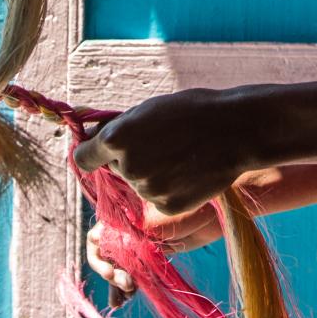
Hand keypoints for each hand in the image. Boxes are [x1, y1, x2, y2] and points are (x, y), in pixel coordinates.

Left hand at [71, 86, 272, 216]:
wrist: (234, 131)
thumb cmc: (189, 112)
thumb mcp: (146, 111)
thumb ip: (116, 128)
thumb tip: (90, 139)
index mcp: (115, 139)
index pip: (82, 159)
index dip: (92, 155)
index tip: (101, 153)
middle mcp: (126, 167)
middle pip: (113, 170)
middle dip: (128, 160)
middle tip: (159, 144)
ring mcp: (147, 190)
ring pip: (138, 184)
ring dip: (151, 174)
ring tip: (179, 155)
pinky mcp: (167, 207)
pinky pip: (158, 198)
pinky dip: (169, 188)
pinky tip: (188, 172)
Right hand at [85, 205, 220, 304]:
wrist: (218, 214)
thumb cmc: (188, 210)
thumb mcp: (154, 223)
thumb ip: (127, 235)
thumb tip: (98, 245)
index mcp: (123, 215)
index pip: (97, 238)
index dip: (99, 258)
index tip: (111, 274)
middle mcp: (127, 228)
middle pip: (107, 256)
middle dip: (112, 274)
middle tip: (128, 285)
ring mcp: (140, 243)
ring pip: (120, 267)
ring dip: (118, 284)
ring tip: (123, 300)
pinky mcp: (153, 255)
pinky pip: (134, 271)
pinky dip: (128, 286)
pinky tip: (123, 301)